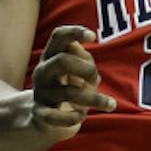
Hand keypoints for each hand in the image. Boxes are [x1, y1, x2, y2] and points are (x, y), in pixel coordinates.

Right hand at [29, 26, 115, 144]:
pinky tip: (81, 116)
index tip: (93, 36)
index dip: (75, 32)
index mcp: (52, 56)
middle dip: (87, 70)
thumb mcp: (78, 71)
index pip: (59, 36)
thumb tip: (84, 59)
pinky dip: (73, 117)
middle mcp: (43, 71)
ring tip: (110, 104)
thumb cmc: (69, 87)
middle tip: (96, 79)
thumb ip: (83, 60)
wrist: (45, 118)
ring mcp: (40, 92)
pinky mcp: (40, 113)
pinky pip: (55, 116)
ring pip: (69, 93)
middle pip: (62, 61)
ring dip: (94, 99)